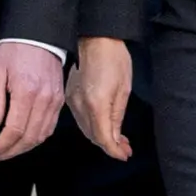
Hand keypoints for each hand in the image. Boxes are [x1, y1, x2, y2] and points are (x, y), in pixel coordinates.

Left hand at [0, 42, 65, 162]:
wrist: (39, 35)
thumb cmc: (15, 51)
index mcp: (26, 92)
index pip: (15, 130)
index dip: (2, 146)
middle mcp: (44, 100)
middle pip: (30, 137)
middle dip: (12, 151)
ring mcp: (54, 101)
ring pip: (42, 135)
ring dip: (25, 147)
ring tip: (10, 150)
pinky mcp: (60, 100)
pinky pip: (50, 126)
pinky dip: (38, 137)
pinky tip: (26, 139)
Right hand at [69, 36, 132, 160]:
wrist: (95, 39)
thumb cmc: (114, 59)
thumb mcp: (123, 90)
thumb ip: (117, 117)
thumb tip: (116, 139)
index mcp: (96, 104)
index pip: (104, 138)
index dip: (115, 150)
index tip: (125, 155)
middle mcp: (80, 106)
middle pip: (93, 136)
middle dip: (110, 145)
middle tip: (125, 149)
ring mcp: (73, 102)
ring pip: (86, 130)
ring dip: (101, 137)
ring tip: (119, 140)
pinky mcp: (70, 97)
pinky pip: (81, 119)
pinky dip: (93, 127)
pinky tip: (104, 126)